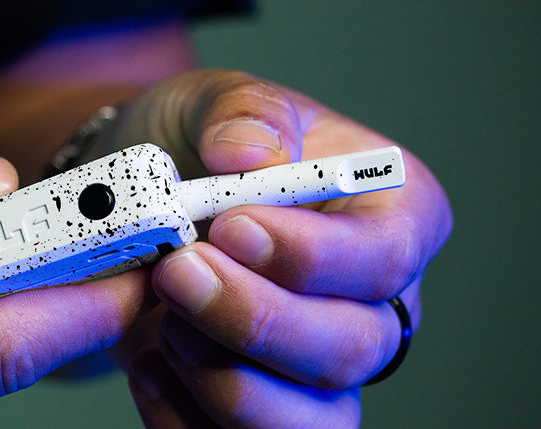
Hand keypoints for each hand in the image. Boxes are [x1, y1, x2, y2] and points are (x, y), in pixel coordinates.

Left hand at [99, 70, 451, 426]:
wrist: (148, 202)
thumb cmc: (200, 148)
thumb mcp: (217, 102)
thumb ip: (245, 114)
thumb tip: (249, 154)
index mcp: (391, 213)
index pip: (383, 257)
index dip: (309, 255)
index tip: (231, 226)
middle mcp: (372, 299)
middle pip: (352, 347)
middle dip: (255, 319)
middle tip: (178, 272)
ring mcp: (323, 362)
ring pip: (310, 419)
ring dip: (226, 381)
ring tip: (165, 324)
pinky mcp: (273, 403)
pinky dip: (188, 418)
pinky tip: (150, 364)